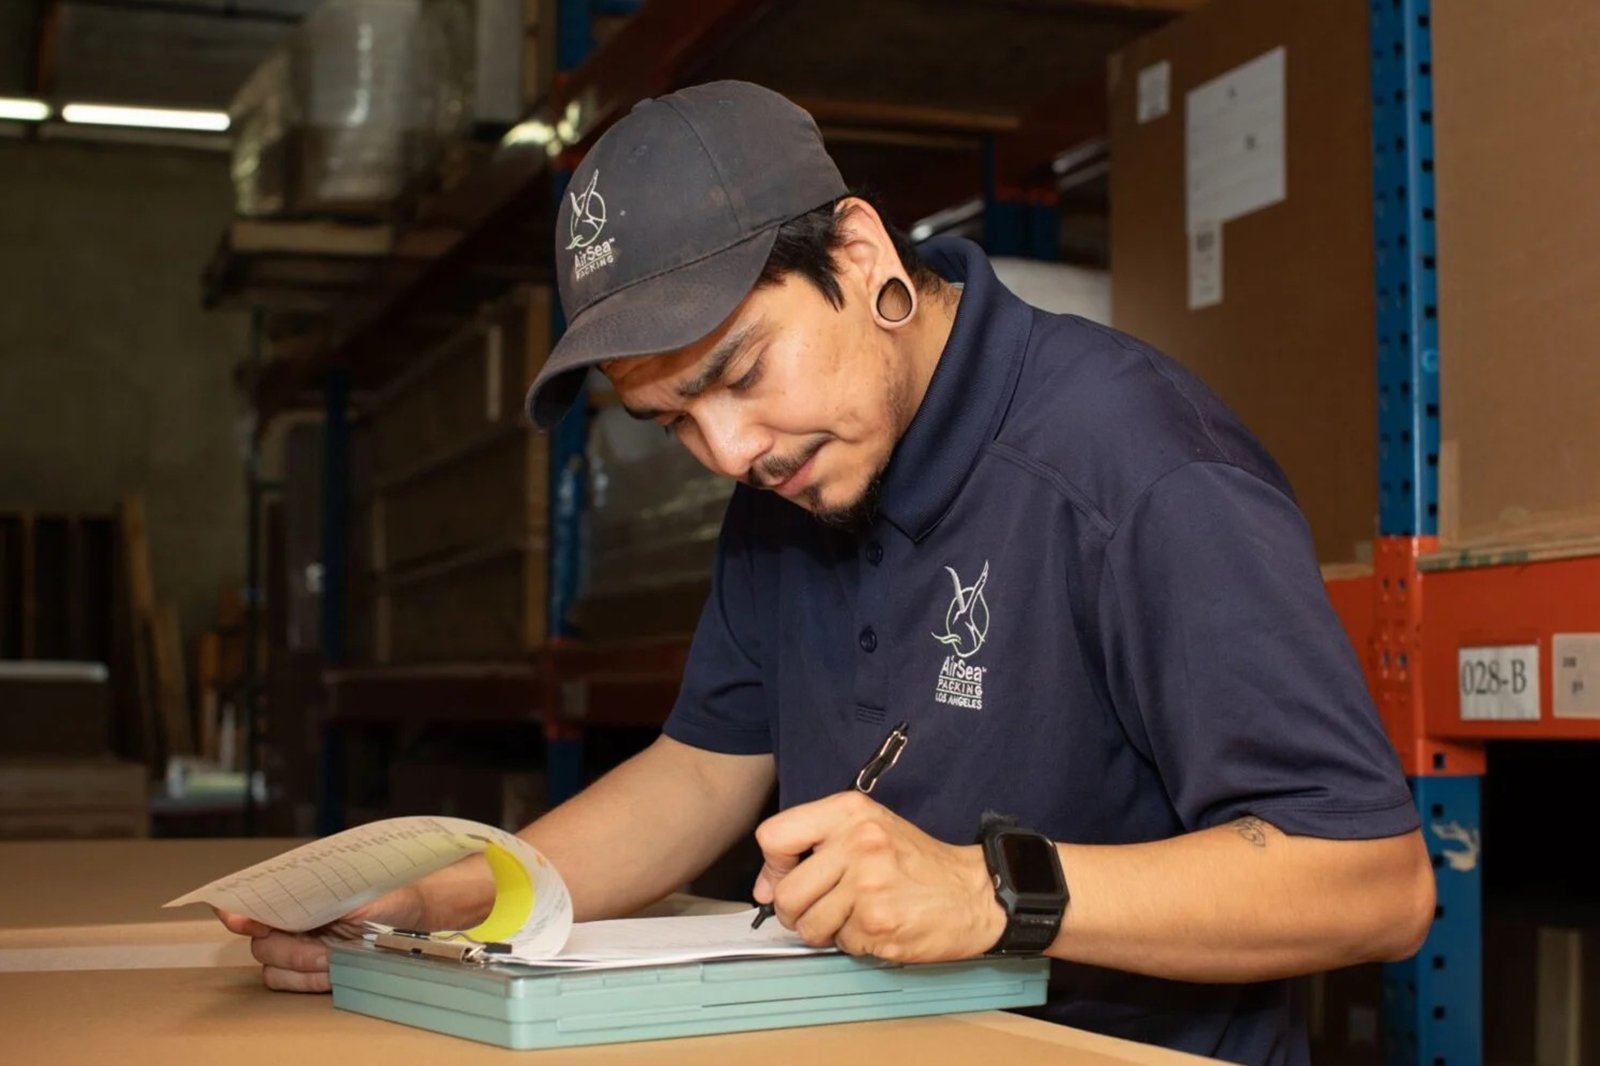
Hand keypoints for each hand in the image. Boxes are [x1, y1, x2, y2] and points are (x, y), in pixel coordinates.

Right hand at [215, 884, 425, 992]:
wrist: (412, 914)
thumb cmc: (385, 892)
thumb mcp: (357, 885)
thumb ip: (323, 892)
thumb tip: (295, 895)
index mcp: (295, 889)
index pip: (253, 897)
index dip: (239, 910)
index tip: (241, 920)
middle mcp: (289, 916)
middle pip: (260, 941)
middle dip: (289, 951)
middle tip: (322, 953)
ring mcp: (296, 943)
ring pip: (271, 966)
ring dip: (300, 969)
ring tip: (332, 962)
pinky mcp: (307, 967)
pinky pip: (287, 982)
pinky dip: (307, 982)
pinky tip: (332, 975)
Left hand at [751, 791, 1004, 961]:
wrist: (972, 891)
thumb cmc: (915, 861)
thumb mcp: (865, 829)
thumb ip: (811, 845)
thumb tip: (764, 886)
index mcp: (849, 812)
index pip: (773, 836)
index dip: (772, 866)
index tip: (785, 876)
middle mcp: (857, 843)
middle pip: (786, 892)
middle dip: (795, 911)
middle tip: (820, 908)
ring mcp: (868, 885)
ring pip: (808, 926)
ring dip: (825, 931)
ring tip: (854, 916)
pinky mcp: (878, 924)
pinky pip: (840, 945)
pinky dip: (853, 943)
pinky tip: (876, 926)